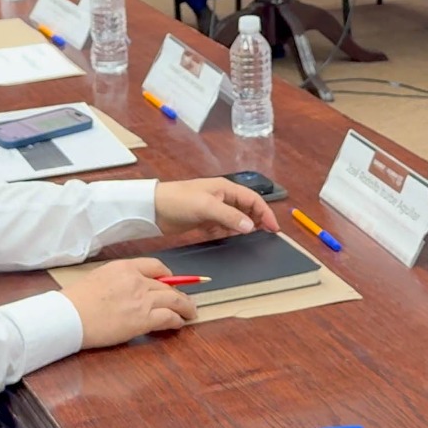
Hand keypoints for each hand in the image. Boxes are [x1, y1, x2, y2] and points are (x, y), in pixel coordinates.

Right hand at [62, 257, 196, 349]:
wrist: (69, 316)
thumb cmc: (76, 300)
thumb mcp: (100, 277)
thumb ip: (120, 280)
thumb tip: (131, 289)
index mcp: (125, 267)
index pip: (155, 266)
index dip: (168, 274)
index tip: (172, 281)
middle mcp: (137, 280)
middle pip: (167, 284)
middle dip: (179, 293)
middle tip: (185, 300)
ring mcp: (142, 300)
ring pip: (174, 300)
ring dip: (185, 307)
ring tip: (190, 312)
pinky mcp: (142, 319)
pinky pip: (168, 317)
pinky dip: (177, 320)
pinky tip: (179, 323)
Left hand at [153, 177, 279, 237]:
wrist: (153, 208)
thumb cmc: (179, 201)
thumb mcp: (207, 207)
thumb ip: (230, 216)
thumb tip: (251, 226)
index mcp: (224, 188)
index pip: (252, 199)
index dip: (265, 212)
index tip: (274, 228)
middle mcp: (221, 197)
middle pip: (246, 209)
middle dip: (256, 220)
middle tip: (265, 235)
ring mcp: (212, 209)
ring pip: (235, 219)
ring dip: (241, 228)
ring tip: (246, 239)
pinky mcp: (204, 220)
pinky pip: (222, 227)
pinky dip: (227, 233)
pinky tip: (227, 238)